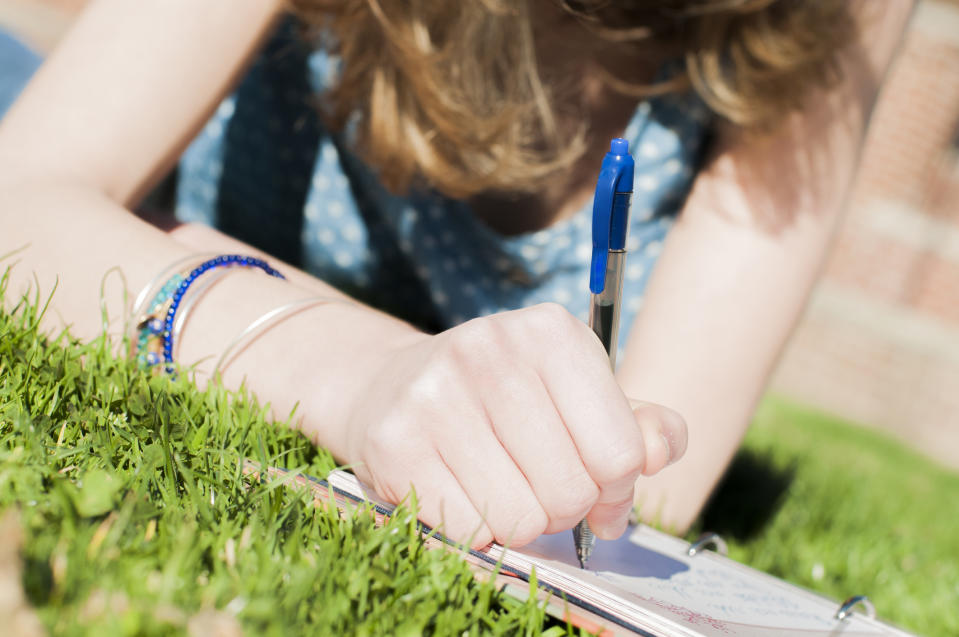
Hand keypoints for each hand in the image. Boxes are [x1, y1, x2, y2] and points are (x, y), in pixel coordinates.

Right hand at [343, 303, 686, 548]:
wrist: (391, 387)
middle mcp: (492, 349)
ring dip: (518, 522)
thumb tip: (659, 451)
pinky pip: (468, 530)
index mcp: (552, 332)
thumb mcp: (577, 396)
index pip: (621, 454)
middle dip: (562, 508)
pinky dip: (474, 531)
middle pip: (571, 492)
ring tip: (498, 488)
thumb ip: (635, 426)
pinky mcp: (395, 440)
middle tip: (537, 486)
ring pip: (520, 518)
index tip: (595, 488)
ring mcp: (437, 393)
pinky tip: (459, 492)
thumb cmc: (502, 401)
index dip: (615, 491)